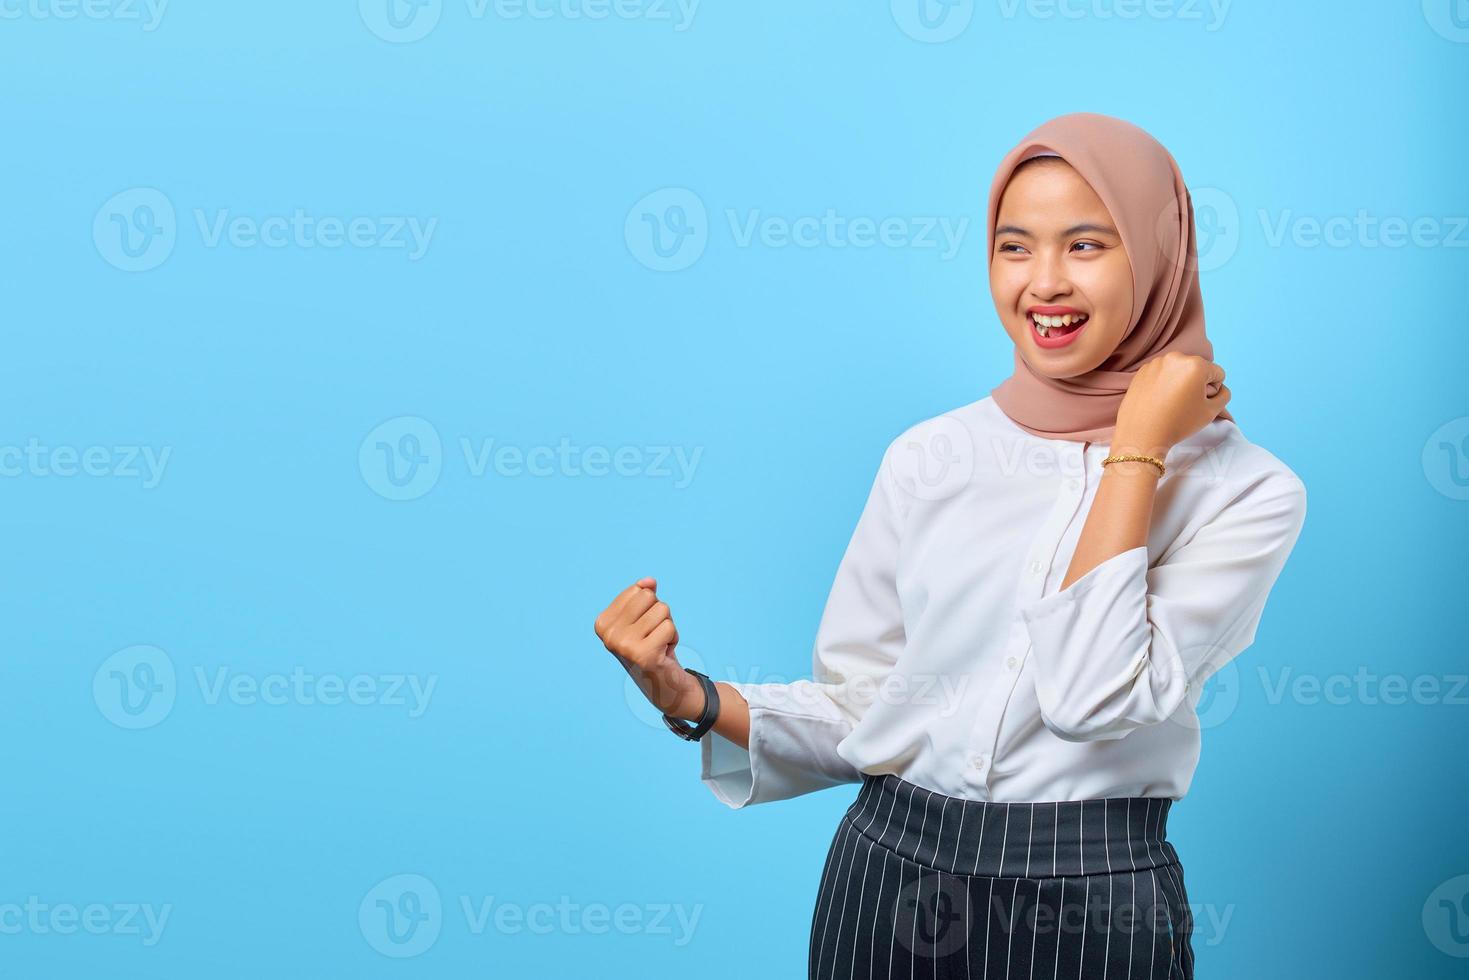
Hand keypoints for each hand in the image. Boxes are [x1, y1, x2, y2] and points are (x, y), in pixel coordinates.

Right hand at [594, 577, 704, 719]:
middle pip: (649, 597)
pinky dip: (673, 638)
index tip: (644, 628)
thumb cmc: (652, 645)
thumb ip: (643, 594)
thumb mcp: (644, 616)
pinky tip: (664, 653)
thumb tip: (648, 581)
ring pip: (662, 610)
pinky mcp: (643, 655)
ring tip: (659, 644)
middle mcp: (608, 635)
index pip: (637, 590)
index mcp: (603, 623)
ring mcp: (624, 646)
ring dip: (668, 626)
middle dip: (659, 614)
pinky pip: (669, 627)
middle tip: (654, 635)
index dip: (649, 606)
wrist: (663, 683)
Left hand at [1113, 352, 1229, 455]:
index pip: (1218, 374)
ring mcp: (1156, 363)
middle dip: (1197, 384)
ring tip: (1170, 403)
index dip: (1214, 391)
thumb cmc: (1178, 423)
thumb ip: (1224, 395)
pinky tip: (1158, 400)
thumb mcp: (1211, 411)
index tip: (1199, 403)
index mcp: (1196, 364)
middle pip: (1197, 369)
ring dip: (1180, 382)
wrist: (1142, 435)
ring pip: (1179, 370)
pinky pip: (1161, 374)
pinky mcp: (1142, 371)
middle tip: (1185, 404)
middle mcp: (1175, 357)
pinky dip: (1163, 383)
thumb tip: (1220, 388)